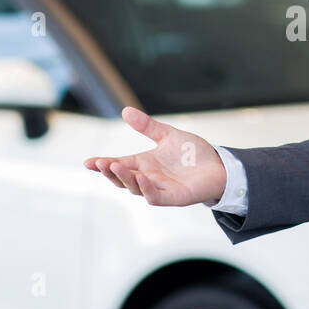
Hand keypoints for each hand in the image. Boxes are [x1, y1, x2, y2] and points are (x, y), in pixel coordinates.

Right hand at [84, 106, 227, 207]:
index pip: (119, 164)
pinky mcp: (174, 197)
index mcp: (145, 163)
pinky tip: (142, 177)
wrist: (220, 165)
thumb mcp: (168, 135)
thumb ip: (147, 126)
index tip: (88, 162)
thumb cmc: (194, 153)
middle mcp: (148, 177)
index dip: (103, 164)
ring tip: (115, 166)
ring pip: (135, 188)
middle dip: (110, 172)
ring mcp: (160, 188)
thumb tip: (125, 110)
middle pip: (123, 178)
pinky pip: (155, 196)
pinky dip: (147, 189)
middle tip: (100, 163)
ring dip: (124, 179)